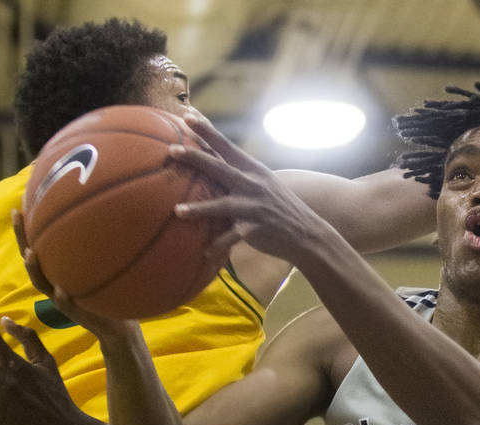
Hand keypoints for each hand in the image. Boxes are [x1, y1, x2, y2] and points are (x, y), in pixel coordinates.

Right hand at [11, 209, 140, 340]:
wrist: (118, 327)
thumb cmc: (108, 296)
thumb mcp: (99, 271)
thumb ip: (95, 253)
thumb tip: (103, 220)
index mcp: (57, 274)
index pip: (37, 247)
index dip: (26, 229)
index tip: (19, 206)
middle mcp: (55, 284)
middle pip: (31, 260)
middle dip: (22, 238)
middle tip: (16, 216)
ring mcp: (63, 300)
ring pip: (42, 283)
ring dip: (34, 269)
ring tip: (30, 253)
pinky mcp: (78, 315)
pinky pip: (67, 306)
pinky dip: (63, 298)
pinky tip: (61, 290)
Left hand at [170, 118, 337, 265]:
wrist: (306, 234)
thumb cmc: (279, 207)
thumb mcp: (264, 184)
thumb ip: (240, 173)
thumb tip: (214, 161)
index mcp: (253, 170)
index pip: (226, 145)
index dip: (207, 130)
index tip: (186, 116)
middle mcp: (253, 184)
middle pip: (219, 168)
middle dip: (195, 158)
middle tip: (172, 150)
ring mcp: (254, 207)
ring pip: (222, 205)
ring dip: (199, 208)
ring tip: (177, 210)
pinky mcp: (254, 230)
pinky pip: (231, 238)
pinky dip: (217, 245)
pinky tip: (205, 253)